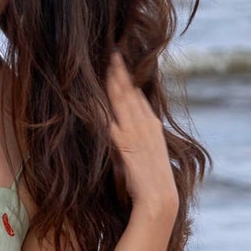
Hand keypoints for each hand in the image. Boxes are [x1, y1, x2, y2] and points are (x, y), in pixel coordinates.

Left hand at [105, 51, 178, 217]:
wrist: (160, 199)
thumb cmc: (154, 183)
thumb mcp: (150, 155)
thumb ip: (141, 141)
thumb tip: (130, 134)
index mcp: (152, 124)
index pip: (138, 95)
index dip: (129, 78)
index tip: (121, 63)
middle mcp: (145, 123)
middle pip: (129, 91)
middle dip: (120, 70)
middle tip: (111, 51)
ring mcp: (135, 131)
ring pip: (121, 98)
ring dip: (112, 79)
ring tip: (105, 61)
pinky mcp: (124, 143)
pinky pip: (109, 120)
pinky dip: (100, 106)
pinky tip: (90, 95)